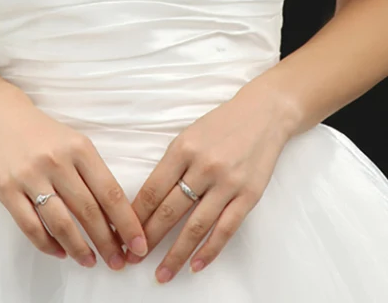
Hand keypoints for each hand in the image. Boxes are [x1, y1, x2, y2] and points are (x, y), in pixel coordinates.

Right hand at [0, 84, 148, 270]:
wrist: (0, 118)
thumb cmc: (45, 135)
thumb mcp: (75, 143)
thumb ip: (93, 173)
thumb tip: (115, 215)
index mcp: (80, 148)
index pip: (109, 191)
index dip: (126, 222)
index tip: (138, 244)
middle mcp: (57, 162)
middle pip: (88, 210)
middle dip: (107, 242)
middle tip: (118, 262)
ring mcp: (30, 176)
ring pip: (60, 223)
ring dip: (79, 248)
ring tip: (91, 261)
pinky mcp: (6, 190)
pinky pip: (30, 226)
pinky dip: (48, 244)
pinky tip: (60, 251)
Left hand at [124, 74, 292, 282]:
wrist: (264, 113)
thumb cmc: (222, 124)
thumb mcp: (189, 135)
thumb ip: (171, 165)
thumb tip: (148, 201)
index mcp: (183, 148)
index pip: (151, 190)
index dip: (135, 217)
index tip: (123, 235)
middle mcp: (204, 166)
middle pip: (169, 211)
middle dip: (148, 239)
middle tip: (133, 260)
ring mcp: (228, 182)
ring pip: (195, 226)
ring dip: (176, 254)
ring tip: (162, 274)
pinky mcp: (249, 195)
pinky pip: (225, 229)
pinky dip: (209, 251)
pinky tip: (195, 265)